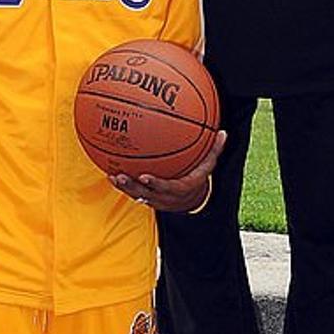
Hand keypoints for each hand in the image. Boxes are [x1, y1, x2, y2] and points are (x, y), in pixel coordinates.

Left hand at [111, 130, 225, 212]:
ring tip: (112, 175)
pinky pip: (133, 193)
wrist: (192, 201)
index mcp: (181, 188)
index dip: (155, 184)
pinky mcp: (148, 198)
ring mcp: (155, 200)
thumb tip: (223, 132)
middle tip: (120, 175)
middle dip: (133, 186)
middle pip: (147, 194)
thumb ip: (214, 150)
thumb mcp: (208, 166)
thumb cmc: (198, 178)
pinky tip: (110, 172)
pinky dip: (122, 185)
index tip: (144, 175)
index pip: (167, 188)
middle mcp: (166, 197)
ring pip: (137, 196)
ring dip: (124, 187)